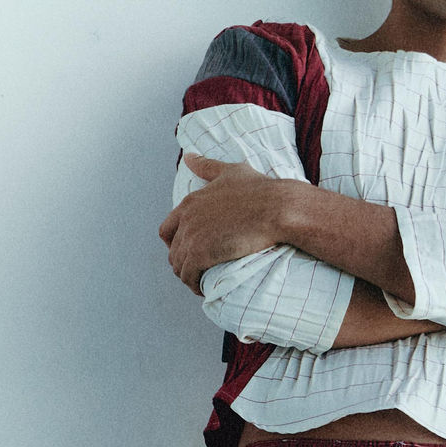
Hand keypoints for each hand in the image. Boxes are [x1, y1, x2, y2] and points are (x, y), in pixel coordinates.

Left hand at [159, 153, 287, 292]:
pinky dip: (193, 284)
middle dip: (181, 260)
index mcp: (190, 202)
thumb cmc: (260, 189)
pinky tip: (203, 289)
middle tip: (197, 269)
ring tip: (202, 282)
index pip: (168, 228)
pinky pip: (188, 276)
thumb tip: (189, 157)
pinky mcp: (201, 254)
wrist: (277, 208)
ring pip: (178, 264)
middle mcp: (186, 219)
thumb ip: (207, 166)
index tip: (191, 250)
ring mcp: (192, 237)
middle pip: (172, 249)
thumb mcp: (230, 171)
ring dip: (188, 275)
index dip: (176, 242)